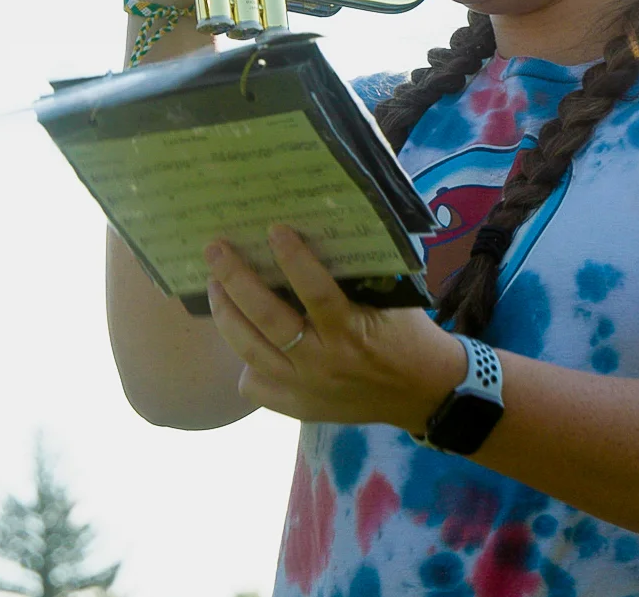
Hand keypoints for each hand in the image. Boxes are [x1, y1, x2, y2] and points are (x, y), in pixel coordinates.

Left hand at [203, 224, 465, 429]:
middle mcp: (324, 361)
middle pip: (268, 320)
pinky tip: (240, 341)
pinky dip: (243, 365)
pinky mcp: (300, 408)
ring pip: (251, 351)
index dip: (293, 259)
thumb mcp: (390, 302)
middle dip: (235, 281)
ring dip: (226, 315)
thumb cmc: (408, 335)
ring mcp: (307, 387)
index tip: (273, 229)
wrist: (425, 394)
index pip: (316, 290)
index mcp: (352, 329)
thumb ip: (355, 280)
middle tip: (216, 250)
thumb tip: (311, 239)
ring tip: (213, 287)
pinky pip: (256, 388)